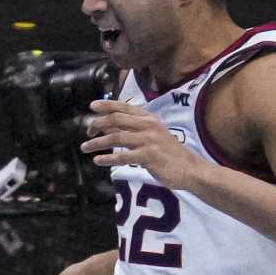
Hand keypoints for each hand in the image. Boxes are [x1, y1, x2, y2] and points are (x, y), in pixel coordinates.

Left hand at [79, 99, 203, 188]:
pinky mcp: (149, 156)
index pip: (124, 107)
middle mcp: (149, 126)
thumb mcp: (151, 136)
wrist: (191, 169)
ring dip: (97, 142)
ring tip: (85, 147)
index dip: (107, 105)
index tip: (92, 106)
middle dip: (98, 124)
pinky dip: (108, 158)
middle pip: (116, 119)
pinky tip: (98, 161)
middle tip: (87, 131)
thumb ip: (130, 130)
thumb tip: (106, 126)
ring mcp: (149, 140)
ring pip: (116, 138)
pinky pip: (123, 156)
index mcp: (150, 118)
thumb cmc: (169, 153)